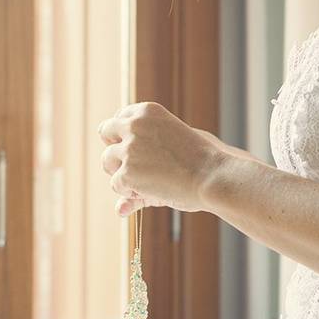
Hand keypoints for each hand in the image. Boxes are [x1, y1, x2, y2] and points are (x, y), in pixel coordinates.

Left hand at [98, 101, 224, 216]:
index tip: (135, 147)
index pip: (118, 118)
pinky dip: (129, 192)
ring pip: (107, 161)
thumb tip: (120, 206)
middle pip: (105, 132)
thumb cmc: (199, 163)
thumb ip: (143, 164)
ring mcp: (129, 148)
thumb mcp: (170, 152)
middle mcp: (134, 124)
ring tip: (147, 180)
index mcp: (147, 111)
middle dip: (115, 148)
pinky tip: (152, 190)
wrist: (213, 176)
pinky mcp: (126, 171)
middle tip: (134, 164)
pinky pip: (116, 184)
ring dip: (121, 172)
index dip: (123, 136)